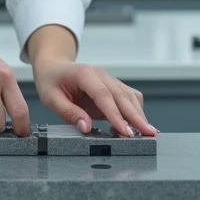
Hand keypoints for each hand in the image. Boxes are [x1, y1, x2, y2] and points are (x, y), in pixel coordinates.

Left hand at [32, 56, 156, 137]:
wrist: (54, 66)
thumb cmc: (51, 81)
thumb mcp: (51, 98)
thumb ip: (69, 112)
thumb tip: (85, 128)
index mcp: (85, 74)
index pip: (104, 95)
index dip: (115, 114)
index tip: (125, 131)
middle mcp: (101, 74)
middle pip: (122, 96)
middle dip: (136, 116)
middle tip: (148, 134)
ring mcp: (109, 79)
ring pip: (130, 96)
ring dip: (139, 114)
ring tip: (148, 132)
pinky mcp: (113, 86)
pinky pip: (128, 97)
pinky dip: (136, 110)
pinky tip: (139, 124)